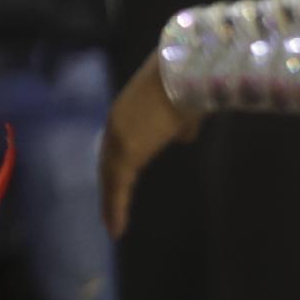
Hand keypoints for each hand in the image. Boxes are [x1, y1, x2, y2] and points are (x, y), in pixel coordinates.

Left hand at [100, 51, 203, 236]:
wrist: (188, 71)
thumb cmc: (190, 84)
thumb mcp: (184, 107)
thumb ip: (178, 124)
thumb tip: (181, 135)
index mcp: (127, 112)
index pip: (117, 146)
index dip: (117, 167)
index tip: (117, 184)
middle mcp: (116, 123)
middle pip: (109, 162)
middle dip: (110, 187)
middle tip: (109, 213)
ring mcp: (118, 136)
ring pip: (110, 176)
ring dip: (111, 202)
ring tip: (112, 227)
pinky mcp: (126, 150)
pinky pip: (118, 185)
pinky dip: (115, 207)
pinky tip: (116, 228)